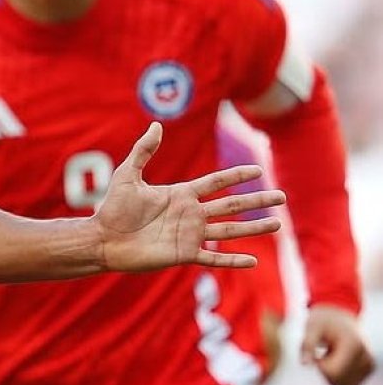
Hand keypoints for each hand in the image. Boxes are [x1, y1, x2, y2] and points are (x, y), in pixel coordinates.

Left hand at [93, 123, 284, 271]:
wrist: (103, 239)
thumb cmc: (112, 208)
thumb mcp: (127, 174)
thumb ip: (143, 150)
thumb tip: (156, 124)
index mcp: (180, 194)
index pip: (216, 182)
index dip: (237, 175)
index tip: (259, 169)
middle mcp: (190, 214)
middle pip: (231, 205)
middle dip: (256, 201)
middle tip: (282, 197)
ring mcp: (189, 235)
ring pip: (230, 231)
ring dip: (253, 228)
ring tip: (277, 224)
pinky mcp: (184, 255)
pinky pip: (214, 258)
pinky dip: (233, 260)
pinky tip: (254, 260)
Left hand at [301, 304, 374, 384]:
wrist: (340, 314)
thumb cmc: (323, 319)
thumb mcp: (312, 327)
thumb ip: (307, 345)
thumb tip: (305, 364)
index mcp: (353, 346)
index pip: (333, 373)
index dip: (319, 367)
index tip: (314, 354)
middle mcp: (366, 357)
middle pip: (339, 383)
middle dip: (324, 373)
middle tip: (321, 354)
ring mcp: (369, 365)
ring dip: (331, 376)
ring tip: (329, 356)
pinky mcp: (369, 369)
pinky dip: (339, 378)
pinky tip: (336, 362)